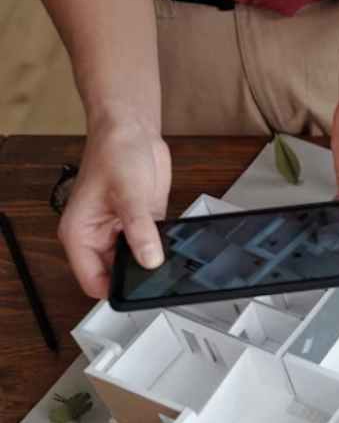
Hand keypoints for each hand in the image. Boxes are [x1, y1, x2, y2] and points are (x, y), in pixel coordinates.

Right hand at [58, 124, 170, 297]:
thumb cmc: (115, 153)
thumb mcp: (128, 194)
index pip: (93, 281)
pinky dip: (163, 248)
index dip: (114, 291)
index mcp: (80, 234)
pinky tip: (174, 244)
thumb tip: (150, 260)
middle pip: (116, 275)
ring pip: (137, 263)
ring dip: (152, 262)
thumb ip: (140, 230)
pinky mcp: (143, 224)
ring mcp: (122, 231)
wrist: (132, 130)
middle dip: (137, 277)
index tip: (138, 292)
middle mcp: (98, 236)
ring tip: (169, 258)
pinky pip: (154, 246)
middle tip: (160, 278)